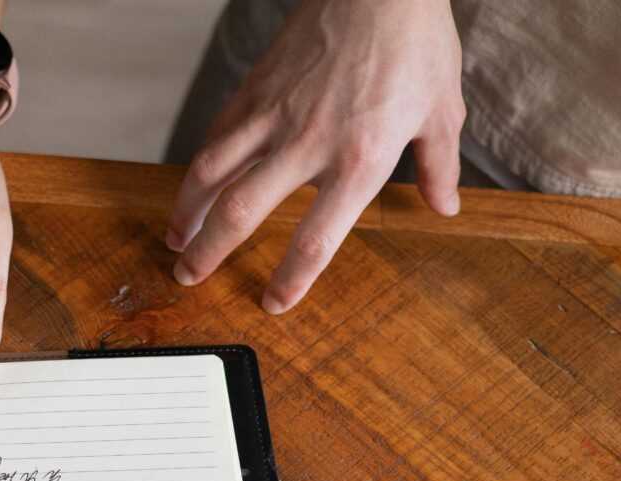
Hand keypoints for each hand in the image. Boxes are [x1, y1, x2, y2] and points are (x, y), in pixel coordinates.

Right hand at [168, 0, 463, 311]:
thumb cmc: (414, 40)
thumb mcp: (442, 109)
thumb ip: (438, 165)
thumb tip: (444, 204)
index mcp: (360, 160)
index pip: (316, 240)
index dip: (290, 279)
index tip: (273, 301)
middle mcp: (308, 144)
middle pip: (240, 213)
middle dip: (208, 253)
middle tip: (189, 277)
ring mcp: (274, 115)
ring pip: (212, 173)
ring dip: (187, 211)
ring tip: (176, 238)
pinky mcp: (256, 88)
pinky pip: (218, 134)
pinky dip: (200, 165)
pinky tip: (193, 183)